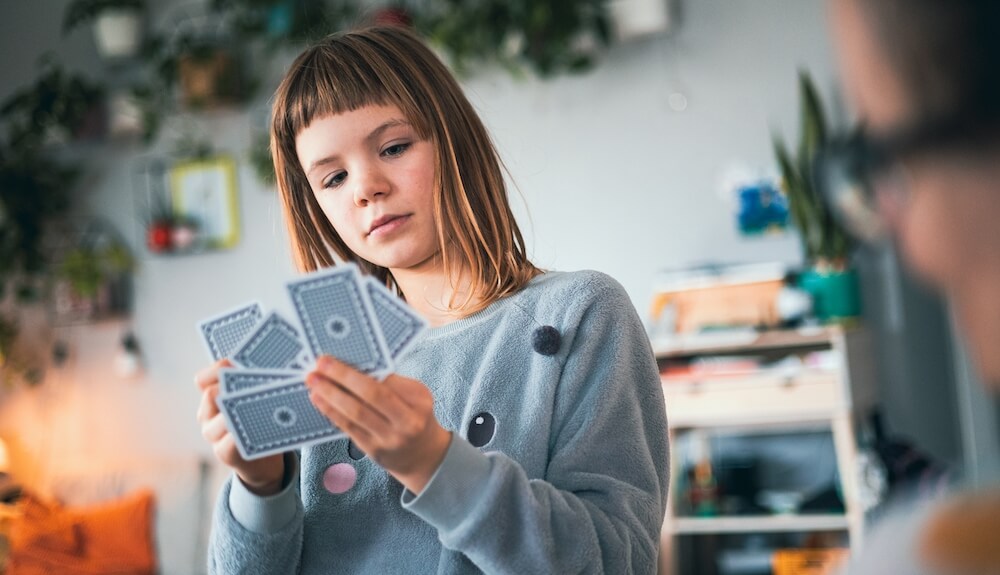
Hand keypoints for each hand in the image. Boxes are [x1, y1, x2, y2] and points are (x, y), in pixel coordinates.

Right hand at [195, 359, 284, 495]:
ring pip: (222, 417)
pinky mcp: (223, 452)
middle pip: (211, 394)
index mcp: (211, 397)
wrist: (260, 459)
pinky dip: (246, 433)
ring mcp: (212, 434)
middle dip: (233, 385)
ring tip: (262, 403)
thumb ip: (254, 384)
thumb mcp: (252, 399)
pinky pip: (231, 441)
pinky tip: (263, 426)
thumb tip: (280, 365)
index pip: (203, 379)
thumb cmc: (258, 420)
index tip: (239, 363)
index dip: (218, 368)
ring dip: (242, 409)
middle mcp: (206, 414)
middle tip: (258, 381)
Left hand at [306, 356, 451, 493]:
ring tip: (314, 381)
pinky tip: (319, 400)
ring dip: (331, 395)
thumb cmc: (414, 416)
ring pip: (356, 413)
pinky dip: (332, 412)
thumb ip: (392, 384)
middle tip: (321, 364)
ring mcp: (389, 439)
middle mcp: (406, 422)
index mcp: (419, 403)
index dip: (361, 370)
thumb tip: (354, 366)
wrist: (422, 455)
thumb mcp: (415, 397)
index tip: (337, 358)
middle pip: (372, 395)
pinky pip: (349, 427)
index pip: (388, 381)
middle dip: (343, 377)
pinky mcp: (373, 450)